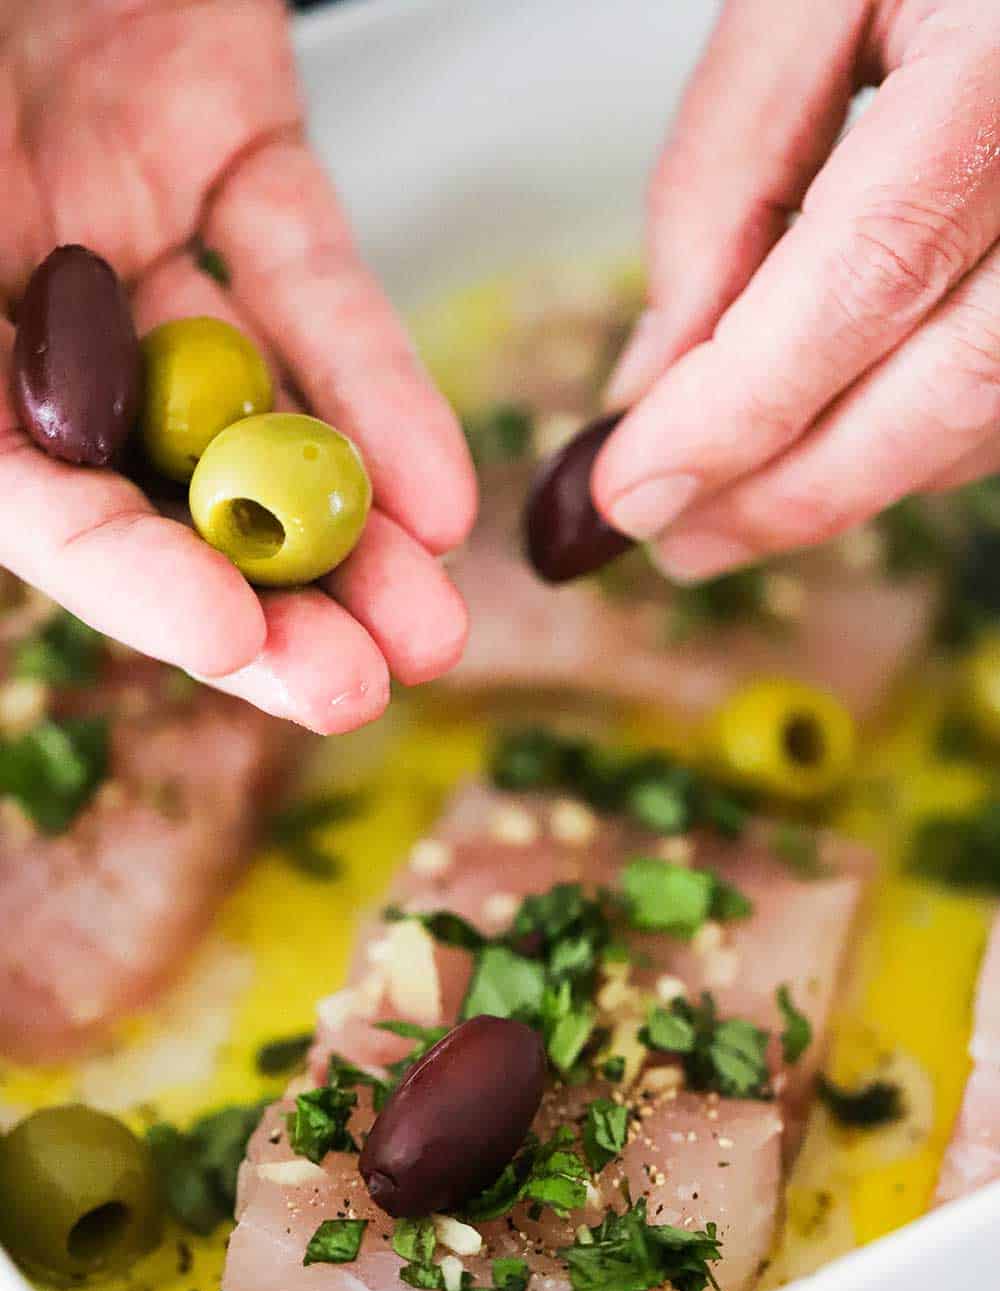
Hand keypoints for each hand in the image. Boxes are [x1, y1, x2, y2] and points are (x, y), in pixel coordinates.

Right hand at [0, 0, 473, 731]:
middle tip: (365, 686)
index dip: (137, 586)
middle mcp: (9, 287)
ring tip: (435, 625)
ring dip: (348, 519)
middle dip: (264, 595)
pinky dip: (373, 378)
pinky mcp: (218, 136)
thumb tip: (15, 478)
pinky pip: (307, 276)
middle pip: (151, 481)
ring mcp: (114, 214)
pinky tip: (447, 489)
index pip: (33, 496)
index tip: (248, 654)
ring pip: (245, 401)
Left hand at [593, 0, 999, 578]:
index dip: (738, 412)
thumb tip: (659, 374)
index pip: (865, 279)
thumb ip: (728, 172)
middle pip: (947, 387)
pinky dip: (909, 438)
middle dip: (790, 491)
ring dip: (848, 479)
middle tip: (671, 539)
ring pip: (988, 413)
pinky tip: (824, 440)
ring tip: (726, 502)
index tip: (631, 490)